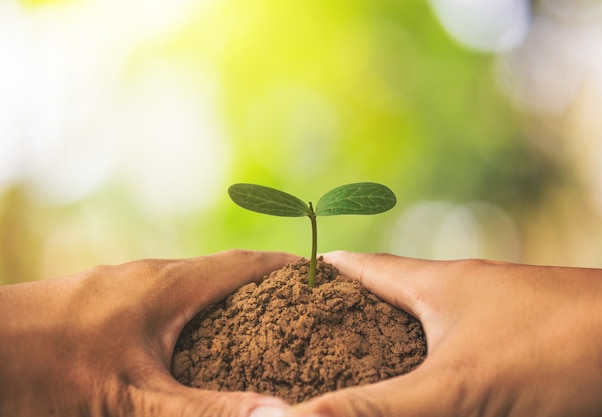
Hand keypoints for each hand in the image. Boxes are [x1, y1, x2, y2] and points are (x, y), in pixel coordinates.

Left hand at [0, 249, 297, 416]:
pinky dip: (196, 309)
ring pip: (195, 283)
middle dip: (264, 284)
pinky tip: (192, 337)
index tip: (319, 275)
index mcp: (173, 285)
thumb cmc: (53, 366)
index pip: (246, 264)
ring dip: (229, 296)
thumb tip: (276, 416)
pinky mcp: (109, 299)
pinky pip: (169, 296)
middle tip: (299, 306)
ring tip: (257, 321)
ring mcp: (130, 284)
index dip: (286, 269)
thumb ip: (205, 410)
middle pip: (225, 270)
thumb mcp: (134, 397)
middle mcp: (155, 275)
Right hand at [290, 251, 601, 416]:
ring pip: (426, 324)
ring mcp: (492, 319)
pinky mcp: (519, 346)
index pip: (363, 266)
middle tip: (314, 331)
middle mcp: (460, 295)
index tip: (290, 279)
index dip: (324, 272)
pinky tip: (430, 385)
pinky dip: (433, 365)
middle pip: (391, 292)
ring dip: (392, 339)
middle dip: (352, 310)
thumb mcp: (458, 387)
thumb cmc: (559, 348)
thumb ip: (378, 408)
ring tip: (360, 361)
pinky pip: (459, 350)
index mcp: (435, 285)